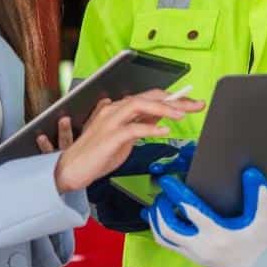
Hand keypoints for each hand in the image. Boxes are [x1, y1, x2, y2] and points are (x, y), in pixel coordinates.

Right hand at [45, 90, 202, 193]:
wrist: (70, 169)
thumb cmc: (95, 155)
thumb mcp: (124, 138)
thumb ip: (139, 125)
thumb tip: (160, 117)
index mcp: (118, 109)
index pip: (149, 97)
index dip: (172, 99)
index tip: (191, 103)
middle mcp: (114, 110)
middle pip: (148, 96)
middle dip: (175, 100)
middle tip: (195, 104)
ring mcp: (110, 121)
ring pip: (140, 104)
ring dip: (163, 108)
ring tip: (182, 114)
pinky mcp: (109, 136)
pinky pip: (133, 128)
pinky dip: (150, 128)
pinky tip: (163, 130)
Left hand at [144, 168, 266, 266]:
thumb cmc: (265, 241)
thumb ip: (259, 192)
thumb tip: (250, 171)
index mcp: (219, 235)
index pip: (190, 211)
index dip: (176, 193)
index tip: (166, 180)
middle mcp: (203, 247)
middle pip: (168, 228)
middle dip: (160, 208)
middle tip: (162, 193)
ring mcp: (196, 256)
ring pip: (164, 239)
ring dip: (156, 220)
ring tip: (158, 204)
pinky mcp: (195, 259)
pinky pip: (170, 245)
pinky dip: (161, 230)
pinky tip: (161, 218)